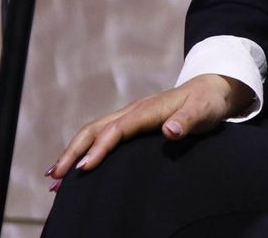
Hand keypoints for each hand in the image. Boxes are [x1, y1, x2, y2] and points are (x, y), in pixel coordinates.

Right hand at [47, 73, 252, 186]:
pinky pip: (102, 134)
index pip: (117, 130)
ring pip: (94, 131)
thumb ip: (187, 121)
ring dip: (73, 151)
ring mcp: (131, 115)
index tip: (84, 168)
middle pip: (95, 129)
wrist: (213, 89)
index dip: (99, 148)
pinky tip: (76, 164)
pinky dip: (84, 148)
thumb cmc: (208, 103)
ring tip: (54, 177)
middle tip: (55, 177)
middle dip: (73, 152)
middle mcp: (134, 110)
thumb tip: (169, 130)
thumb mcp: (203, 112)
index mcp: (147, 110)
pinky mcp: (132, 121)